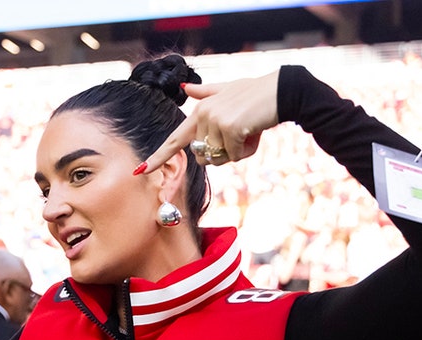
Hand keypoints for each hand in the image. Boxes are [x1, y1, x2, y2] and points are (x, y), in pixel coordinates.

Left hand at [138, 69, 280, 171]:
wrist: (282, 91)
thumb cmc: (256, 94)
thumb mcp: (228, 91)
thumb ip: (206, 92)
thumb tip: (187, 88)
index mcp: (199, 111)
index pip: (174, 140)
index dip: (157, 157)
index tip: (139, 171)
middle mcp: (203, 115)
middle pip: (204, 156)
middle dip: (223, 153)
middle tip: (240, 134)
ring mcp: (215, 121)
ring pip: (220, 157)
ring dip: (237, 151)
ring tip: (248, 131)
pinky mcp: (229, 128)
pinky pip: (235, 155)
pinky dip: (247, 149)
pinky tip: (254, 132)